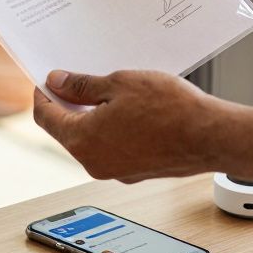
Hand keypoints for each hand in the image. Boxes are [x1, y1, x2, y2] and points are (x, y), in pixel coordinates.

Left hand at [32, 69, 231, 182]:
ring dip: (91, 117)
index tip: (46, 80)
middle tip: (76, 80)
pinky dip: (111, 130)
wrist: (210, 136)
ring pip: (91, 141)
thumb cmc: (169, 108)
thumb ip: (82, 86)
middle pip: (67, 131)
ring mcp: (115, 171)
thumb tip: (58, 83)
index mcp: (83, 141)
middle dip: (67, 105)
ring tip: (107, 91)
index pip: (46, 118)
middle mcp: (94, 163)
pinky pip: (112, 148)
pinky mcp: (135, 172)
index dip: (43, 95)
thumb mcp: (118, 83)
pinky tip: (127, 110)